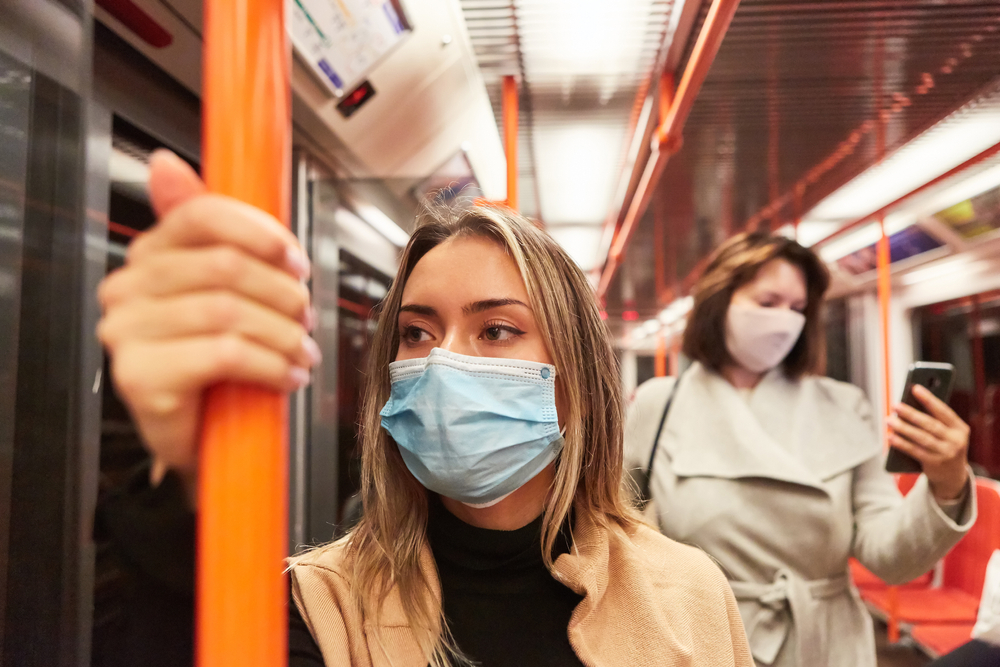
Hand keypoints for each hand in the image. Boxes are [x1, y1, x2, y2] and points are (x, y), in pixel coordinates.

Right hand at [98, 150, 318, 496]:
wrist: (203, 439)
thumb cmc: (217, 363)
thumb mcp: (222, 291)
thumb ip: (210, 231)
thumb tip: (167, 163)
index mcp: (148, 255)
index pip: (204, 217)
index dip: (263, 235)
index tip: (296, 262)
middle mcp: (126, 289)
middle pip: (225, 266)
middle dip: (283, 294)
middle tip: (305, 318)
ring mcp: (126, 334)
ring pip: (229, 312)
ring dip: (284, 335)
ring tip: (301, 352)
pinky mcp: (140, 378)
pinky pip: (223, 354)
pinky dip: (270, 364)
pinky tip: (287, 376)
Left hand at [888, 384, 969, 500]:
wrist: (952, 476)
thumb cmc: (945, 445)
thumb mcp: (947, 433)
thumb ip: (935, 420)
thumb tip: (909, 404)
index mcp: (960, 428)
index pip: (943, 410)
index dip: (929, 399)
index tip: (915, 388)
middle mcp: (956, 440)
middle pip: (930, 424)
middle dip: (911, 414)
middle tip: (896, 405)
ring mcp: (946, 453)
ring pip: (921, 437)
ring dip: (903, 428)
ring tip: (889, 420)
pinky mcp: (934, 463)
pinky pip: (915, 451)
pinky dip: (901, 443)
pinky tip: (890, 437)